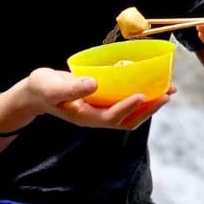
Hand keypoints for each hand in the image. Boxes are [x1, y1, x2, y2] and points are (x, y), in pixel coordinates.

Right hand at [24, 67, 174, 130]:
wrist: (36, 93)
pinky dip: (138, 96)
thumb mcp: (52, 88)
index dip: (127, 108)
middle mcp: (96, 117)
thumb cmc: (42, 89)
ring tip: (167, 91)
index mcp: (85, 117)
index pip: (111, 117)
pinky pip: (124, 102)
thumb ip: (72, 88)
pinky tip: (148, 84)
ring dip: (149, 104)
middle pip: (127, 120)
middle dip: (148, 108)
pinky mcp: (102, 101)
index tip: (142, 96)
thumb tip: (94, 83)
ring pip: (130, 113)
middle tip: (167, 94)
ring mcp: (100, 111)